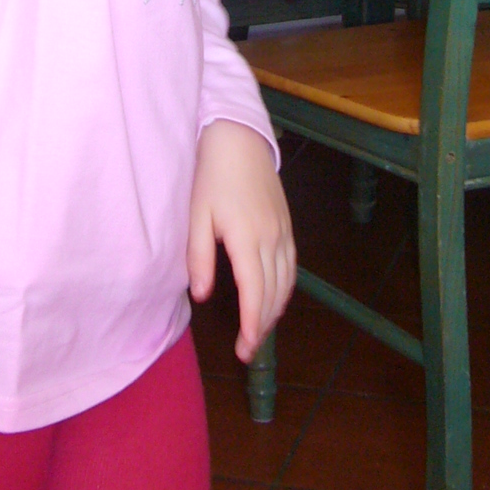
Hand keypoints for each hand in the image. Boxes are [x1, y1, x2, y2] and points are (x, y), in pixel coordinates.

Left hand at [187, 120, 295, 363]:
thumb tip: (202, 296)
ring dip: (275, 310)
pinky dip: (285, 288)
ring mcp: (283, 231)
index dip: (252, 326)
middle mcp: (272, 239)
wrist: (239, 139)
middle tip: (247, 350)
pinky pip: (292, 266)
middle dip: (262, 326)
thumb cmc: (211, 176)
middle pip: (273, 293)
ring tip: (259, 330)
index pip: (255, 294)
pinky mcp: (287, 225)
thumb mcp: (197, 216)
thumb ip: (199, 257)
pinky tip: (274, 297)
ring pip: (286, 282)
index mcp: (247, 239)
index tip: (245, 349)